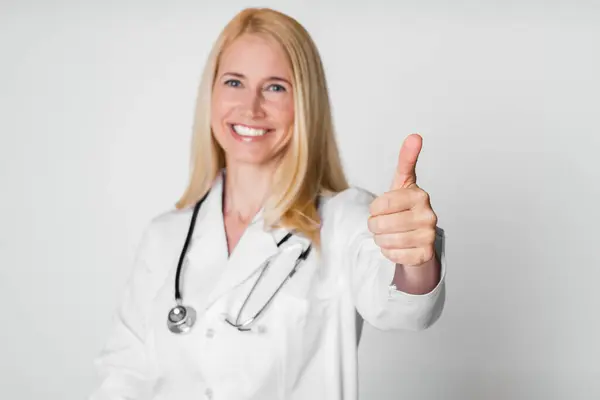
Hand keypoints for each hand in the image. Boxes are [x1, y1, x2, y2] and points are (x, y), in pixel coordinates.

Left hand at [368, 134, 437, 265]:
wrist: (418, 236)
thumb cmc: (405, 207)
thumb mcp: (402, 182)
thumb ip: (406, 160)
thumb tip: (415, 136)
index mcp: (420, 195)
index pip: (381, 203)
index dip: (374, 208)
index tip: (380, 207)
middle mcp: (429, 215)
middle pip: (381, 224)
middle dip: (375, 225)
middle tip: (382, 223)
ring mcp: (428, 236)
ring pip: (386, 241)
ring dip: (381, 239)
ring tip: (389, 234)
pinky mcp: (425, 255)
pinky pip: (394, 256)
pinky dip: (389, 252)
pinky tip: (397, 246)